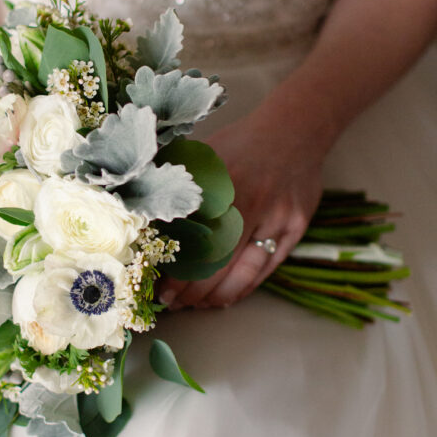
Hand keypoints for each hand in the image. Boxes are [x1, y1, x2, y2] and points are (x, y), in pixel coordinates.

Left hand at [159, 98, 326, 309]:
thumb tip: (140, 215)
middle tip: (171, 302)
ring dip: (216, 296)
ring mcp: (277, 220)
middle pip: (218, 262)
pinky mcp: (295, 229)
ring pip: (243, 272)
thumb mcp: (205, 155)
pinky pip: (266, 270)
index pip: (194, 239)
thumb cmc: (241, 143)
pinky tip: (223, 299)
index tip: (158, 287)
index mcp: (223, 185)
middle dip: (192, 290)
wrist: (295, 131)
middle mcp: (252, 204)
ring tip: (195, 305)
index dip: (176, 269)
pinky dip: (243, 288)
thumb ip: (178, 184)